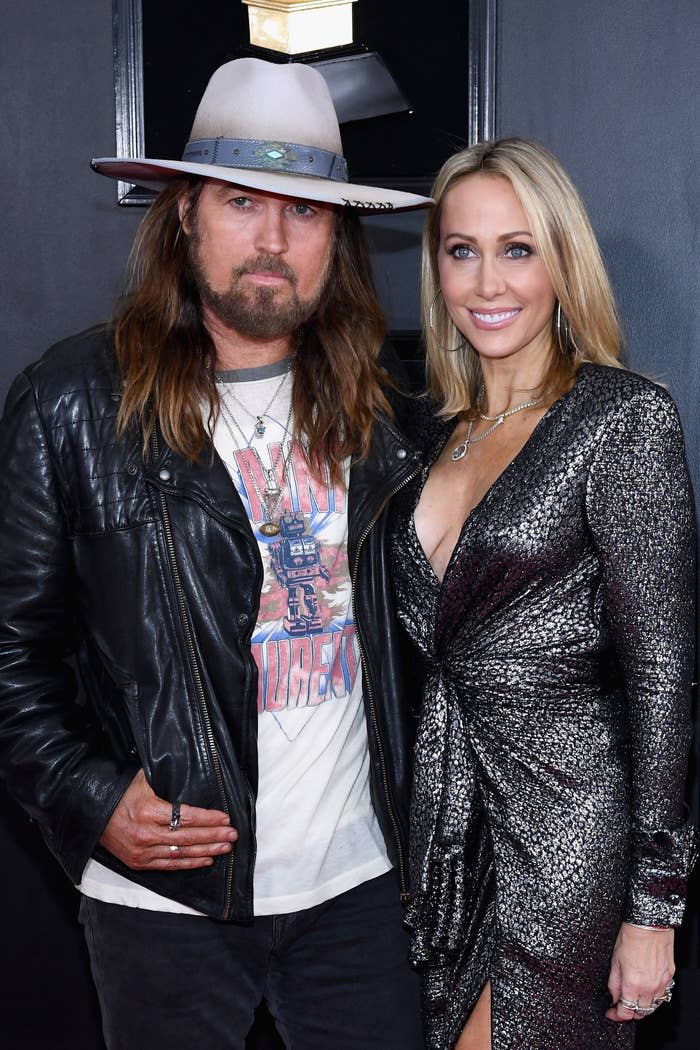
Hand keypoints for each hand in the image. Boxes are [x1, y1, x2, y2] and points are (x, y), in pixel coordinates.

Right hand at [99, 769, 237, 869]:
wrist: (93, 814)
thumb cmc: (122, 793)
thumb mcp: (142, 779)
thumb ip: (166, 780)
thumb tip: (192, 771)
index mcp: (148, 811)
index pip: (186, 817)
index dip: (208, 819)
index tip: (225, 818)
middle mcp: (146, 834)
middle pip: (188, 837)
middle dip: (214, 835)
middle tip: (233, 834)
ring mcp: (142, 852)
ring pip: (181, 853)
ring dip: (207, 850)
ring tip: (226, 847)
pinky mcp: (139, 863)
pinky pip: (170, 865)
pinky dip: (189, 863)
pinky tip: (206, 859)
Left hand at [606, 922, 674, 1021]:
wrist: (650, 924)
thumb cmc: (631, 937)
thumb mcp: (614, 960)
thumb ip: (613, 983)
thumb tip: (613, 996)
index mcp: (633, 984)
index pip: (625, 1012)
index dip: (616, 1015)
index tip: (611, 1013)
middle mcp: (649, 987)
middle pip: (640, 1013)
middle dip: (629, 1012)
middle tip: (620, 1006)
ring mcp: (661, 983)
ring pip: (653, 1006)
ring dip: (642, 1006)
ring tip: (633, 998)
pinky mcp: (669, 976)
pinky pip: (662, 994)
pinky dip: (654, 996)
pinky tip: (647, 989)